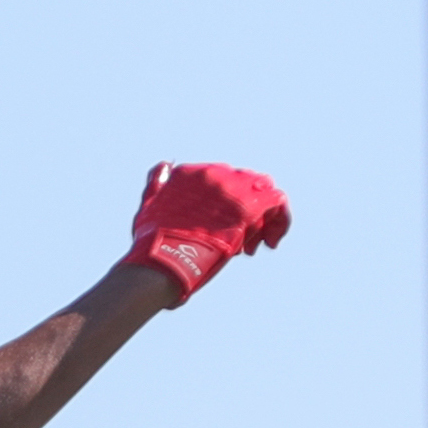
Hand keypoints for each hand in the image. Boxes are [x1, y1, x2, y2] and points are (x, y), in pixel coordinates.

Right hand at [119, 162, 290, 303]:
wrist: (162, 261)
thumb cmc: (150, 245)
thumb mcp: (147, 207)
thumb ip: (156, 184)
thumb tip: (164, 165)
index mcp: (192, 173)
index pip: (222, 180)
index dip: (227, 206)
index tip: (221, 232)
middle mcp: (215, 174)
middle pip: (246, 185)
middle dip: (247, 213)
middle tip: (242, 244)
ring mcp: (234, 188)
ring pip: (264, 193)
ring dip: (263, 219)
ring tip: (254, 246)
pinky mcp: (250, 206)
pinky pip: (279, 204)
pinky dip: (280, 222)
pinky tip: (270, 243)